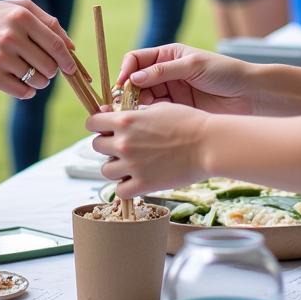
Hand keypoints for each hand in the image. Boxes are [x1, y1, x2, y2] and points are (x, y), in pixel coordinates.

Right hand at [0, 0, 78, 97]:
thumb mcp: (20, 8)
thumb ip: (48, 22)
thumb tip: (71, 47)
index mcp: (22, 17)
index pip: (56, 45)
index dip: (68, 60)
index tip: (72, 68)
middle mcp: (11, 36)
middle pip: (49, 66)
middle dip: (53, 71)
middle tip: (46, 68)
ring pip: (37, 81)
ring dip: (40, 81)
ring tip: (32, 73)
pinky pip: (22, 92)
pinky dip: (28, 91)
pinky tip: (22, 82)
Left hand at [88, 103, 209, 197]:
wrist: (208, 144)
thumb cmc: (187, 122)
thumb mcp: (157, 108)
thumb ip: (134, 113)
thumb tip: (115, 114)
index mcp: (125, 120)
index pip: (92, 123)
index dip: (98, 124)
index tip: (106, 128)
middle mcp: (124, 143)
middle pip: (96, 146)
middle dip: (107, 145)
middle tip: (123, 145)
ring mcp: (132, 165)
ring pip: (105, 170)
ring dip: (115, 166)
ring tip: (130, 163)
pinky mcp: (144, 184)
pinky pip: (119, 191)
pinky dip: (125, 186)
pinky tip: (136, 179)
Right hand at [114, 43, 256, 115]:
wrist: (249, 95)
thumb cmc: (225, 73)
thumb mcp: (193, 66)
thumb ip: (163, 71)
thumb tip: (134, 78)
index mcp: (168, 55)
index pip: (137, 59)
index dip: (126, 70)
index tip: (122, 84)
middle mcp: (166, 73)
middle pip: (136, 80)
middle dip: (128, 91)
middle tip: (124, 105)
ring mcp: (171, 92)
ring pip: (143, 98)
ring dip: (136, 105)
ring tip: (135, 115)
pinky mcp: (177, 110)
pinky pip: (156, 112)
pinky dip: (149, 116)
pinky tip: (149, 122)